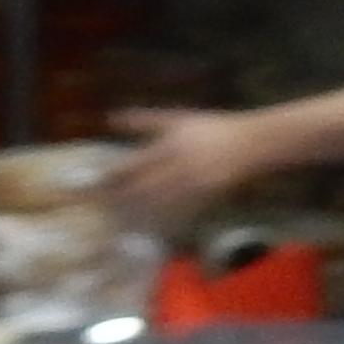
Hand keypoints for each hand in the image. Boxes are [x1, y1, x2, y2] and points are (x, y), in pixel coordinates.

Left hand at [104, 107, 269, 230]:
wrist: (251, 144)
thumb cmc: (211, 129)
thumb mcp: (177, 119)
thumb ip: (144, 120)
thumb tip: (111, 118)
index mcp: (169, 146)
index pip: (132, 166)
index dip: (111, 178)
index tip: (92, 186)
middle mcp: (179, 167)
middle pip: (141, 190)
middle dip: (119, 201)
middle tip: (101, 208)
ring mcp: (193, 187)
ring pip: (157, 206)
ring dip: (136, 214)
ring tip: (118, 220)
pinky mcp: (204, 200)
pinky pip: (176, 214)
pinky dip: (160, 220)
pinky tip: (148, 225)